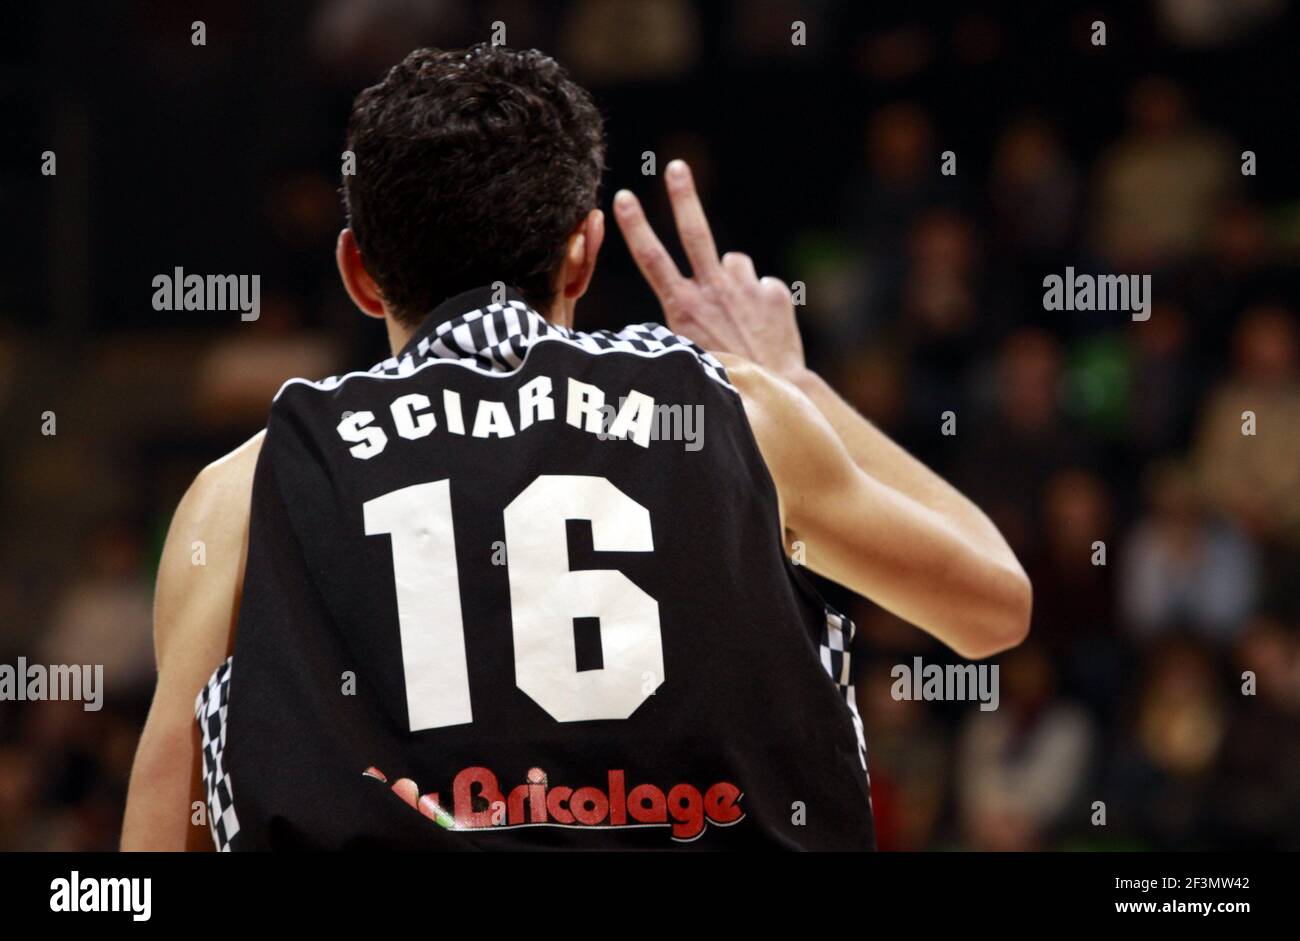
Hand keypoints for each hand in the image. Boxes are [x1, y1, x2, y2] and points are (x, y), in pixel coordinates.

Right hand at [613, 159, 806, 381]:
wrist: (776, 391)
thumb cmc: (722, 379)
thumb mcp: (686, 353)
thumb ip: (683, 316)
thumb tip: (683, 295)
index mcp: (684, 306)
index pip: (652, 259)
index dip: (635, 226)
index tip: (623, 196)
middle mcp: (714, 290)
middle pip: (694, 233)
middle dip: (682, 197)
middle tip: (676, 167)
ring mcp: (746, 289)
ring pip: (733, 263)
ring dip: (732, 280)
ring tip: (738, 316)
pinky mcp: (774, 292)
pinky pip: (761, 284)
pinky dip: (759, 300)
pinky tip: (762, 326)